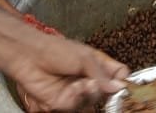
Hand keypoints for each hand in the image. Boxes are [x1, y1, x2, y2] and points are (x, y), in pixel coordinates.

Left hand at [9, 33, 126, 112]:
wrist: (30, 57)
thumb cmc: (57, 50)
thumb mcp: (84, 58)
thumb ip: (102, 74)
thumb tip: (118, 87)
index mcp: (97, 64)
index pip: (118, 75)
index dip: (122, 81)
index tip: (125, 86)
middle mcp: (89, 79)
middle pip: (107, 92)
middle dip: (106, 90)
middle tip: (102, 85)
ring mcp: (77, 92)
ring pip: (92, 101)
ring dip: (90, 93)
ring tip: (85, 83)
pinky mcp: (63, 103)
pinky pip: (76, 106)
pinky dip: (76, 98)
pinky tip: (72, 88)